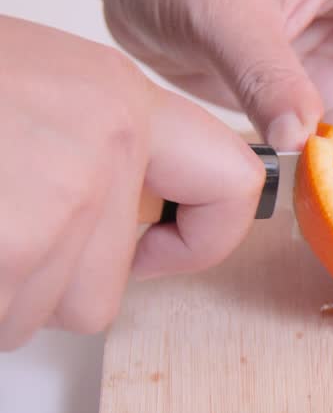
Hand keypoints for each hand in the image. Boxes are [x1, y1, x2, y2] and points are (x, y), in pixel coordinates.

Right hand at [0, 16, 262, 349]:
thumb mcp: (31, 92)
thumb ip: (93, 150)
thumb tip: (138, 226)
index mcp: (117, 98)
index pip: (229, 185)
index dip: (198, 238)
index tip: (156, 249)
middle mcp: (103, 146)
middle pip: (105, 288)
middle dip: (38, 283)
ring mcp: (54, 199)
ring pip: (42, 314)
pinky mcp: (13, 243)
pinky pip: (5, 320)